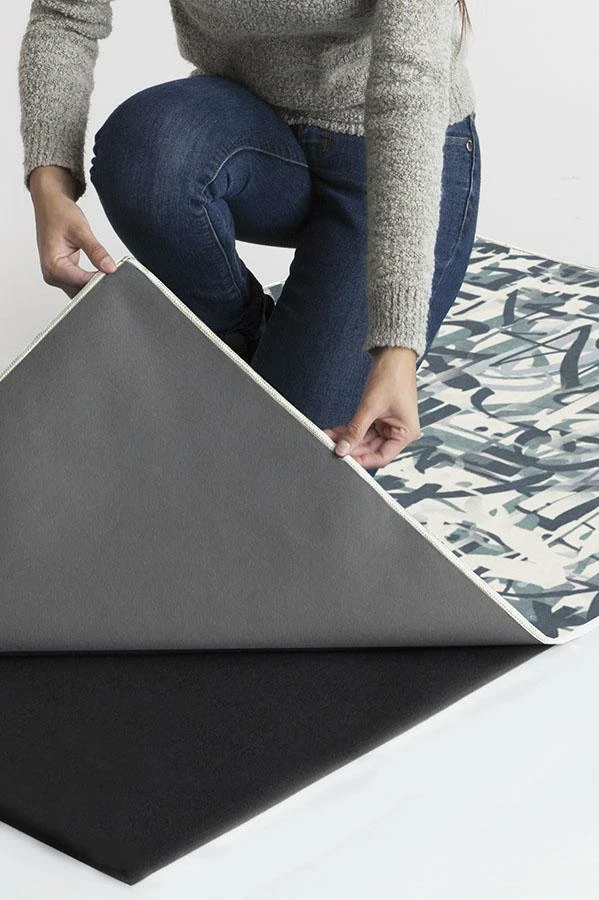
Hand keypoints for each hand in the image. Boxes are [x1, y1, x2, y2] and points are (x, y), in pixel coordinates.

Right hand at [28, 164, 116, 298]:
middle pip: (80, 290)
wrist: (50, 204)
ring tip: (106, 269)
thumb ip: (96, 251)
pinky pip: (79, 284)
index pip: (81, 283)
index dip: (100, 280)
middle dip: (97, 284)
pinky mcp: (62, 274)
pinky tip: (101, 273)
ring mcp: (56, 276)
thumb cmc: (59, 213)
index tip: (114, 273)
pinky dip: (90, 280)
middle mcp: (51, 274)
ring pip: (80, 290)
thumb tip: (110, 268)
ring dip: (94, 283)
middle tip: (114, 272)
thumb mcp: (81, 230)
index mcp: (52, 265)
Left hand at [322, 346, 421, 469]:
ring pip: (364, 439)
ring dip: (347, 439)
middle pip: (371, 449)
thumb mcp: (370, 407)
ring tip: (329, 438)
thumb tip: (343, 448)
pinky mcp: (379, 417)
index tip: (345, 460)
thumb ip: (356, 430)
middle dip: (351, 448)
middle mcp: (399, 431)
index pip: (382, 456)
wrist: (393, 354)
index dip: (363, 460)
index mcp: (405, 433)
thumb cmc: (393, 376)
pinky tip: (335, 431)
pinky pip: (363, 429)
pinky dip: (349, 430)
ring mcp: (388, 425)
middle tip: (332, 448)